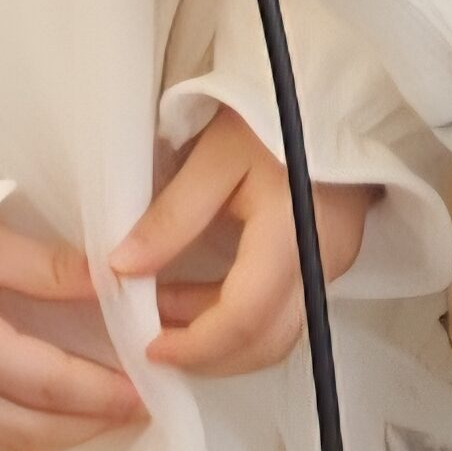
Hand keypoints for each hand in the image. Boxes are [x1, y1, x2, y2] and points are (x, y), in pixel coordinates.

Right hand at [0, 213, 141, 450]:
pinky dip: (29, 433)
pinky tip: (56, 413)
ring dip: (62, 437)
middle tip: (142, 409)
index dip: (105, 393)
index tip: (150, 390)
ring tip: (108, 415)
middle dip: (92, 425)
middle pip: (33, 431)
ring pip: (8, 443)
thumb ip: (53, 269)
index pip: (50, 384)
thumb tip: (117, 287)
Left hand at [110, 104, 371, 376]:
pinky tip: (195, 297)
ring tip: (164, 315)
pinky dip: (237, 319)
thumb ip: (170, 217)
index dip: (195, 344)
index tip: (149, 346)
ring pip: (277, 333)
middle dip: (207, 355)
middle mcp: (320, 262)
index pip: (244, 317)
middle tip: (153, 343)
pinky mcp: (324, 262)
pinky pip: (283, 310)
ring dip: (221, 340)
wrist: (326, 95)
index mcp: (291, 235)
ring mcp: (329, 266)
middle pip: (267, 342)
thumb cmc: (271, 115)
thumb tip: (122, 269)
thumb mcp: (212, 156)